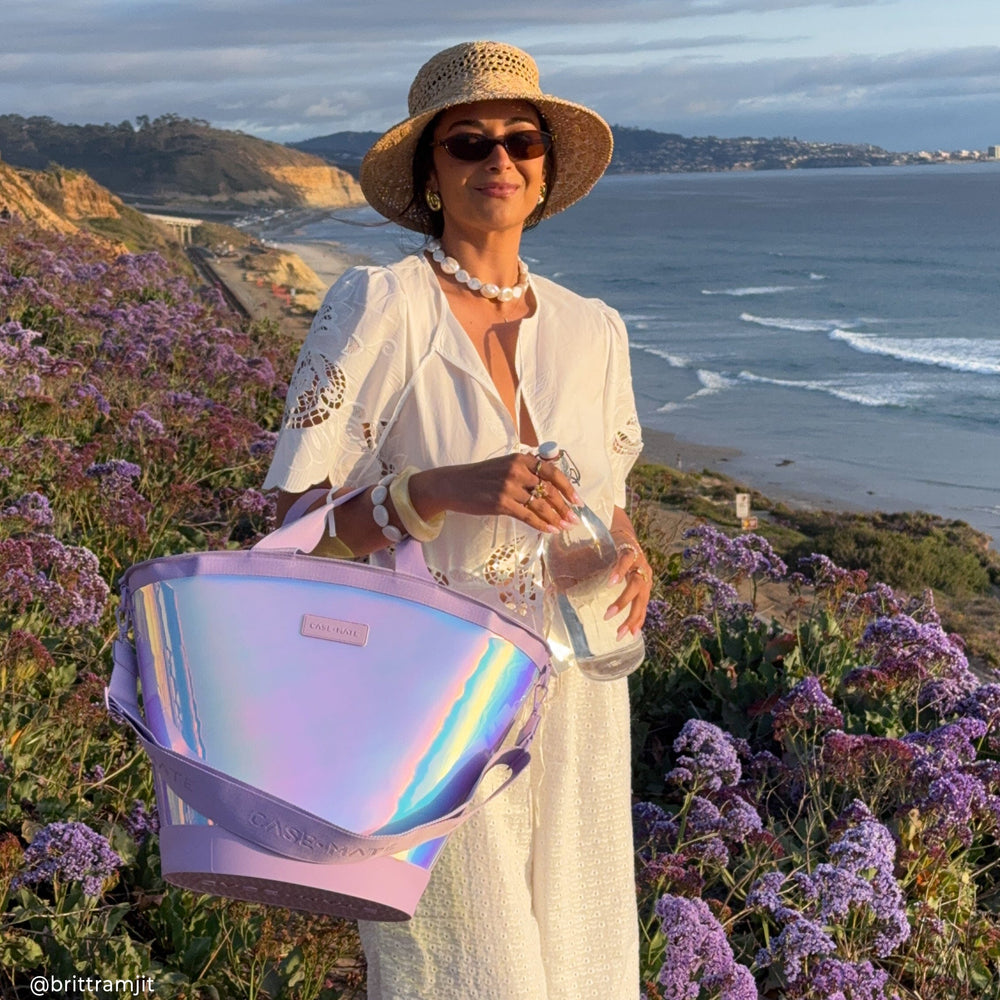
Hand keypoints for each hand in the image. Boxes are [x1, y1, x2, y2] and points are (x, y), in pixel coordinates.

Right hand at [410, 452, 581, 533]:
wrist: (453, 484)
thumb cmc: (480, 477)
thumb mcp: (505, 465)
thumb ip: (527, 469)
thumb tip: (551, 478)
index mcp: (521, 458)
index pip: (552, 472)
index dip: (568, 487)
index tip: (577, 500)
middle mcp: (517, 470)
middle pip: (550, 490)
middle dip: (565, 507)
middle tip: (574, 519)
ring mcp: (509, 487)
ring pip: (541, 505)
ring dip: (556, 518)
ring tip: (564, 527)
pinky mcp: (501, 503)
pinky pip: (528, 516)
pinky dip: (541, 524)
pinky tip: (549, 530)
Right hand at [605, 537, 651, 639]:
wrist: (621, 529)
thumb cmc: (616, 556)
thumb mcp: (613, 576)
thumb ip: (599, 588)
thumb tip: (572, 600)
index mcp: (643, 584)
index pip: (642, 607)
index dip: (636, 622)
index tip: (627, 637)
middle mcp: (644, 575)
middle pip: (641, 600)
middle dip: (631, 618)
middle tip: (619, 633)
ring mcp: (639, 563)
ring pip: (635, 585)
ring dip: (623, 601)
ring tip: (610, 614)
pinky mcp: (630, 550)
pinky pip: (626, 562)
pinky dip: (619, 573)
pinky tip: (611, 583)